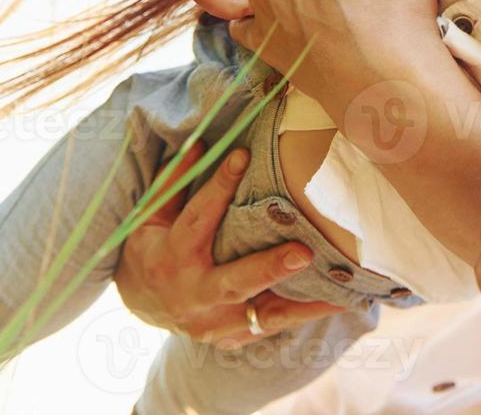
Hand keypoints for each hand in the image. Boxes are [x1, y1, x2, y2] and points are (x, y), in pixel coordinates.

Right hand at [117, 140, 345, 347]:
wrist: (142, 304)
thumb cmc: (152, 249)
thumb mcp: (152, 217)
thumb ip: (175, 183)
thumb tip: (201, 143)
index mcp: (170, 256)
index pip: (197, 218)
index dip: (218, 186)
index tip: (243, 157)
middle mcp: (193, 294)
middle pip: (233, 282)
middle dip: (268, 268)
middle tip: (303, 253)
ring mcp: (213, 323)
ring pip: (262, 315)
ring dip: (302, 304)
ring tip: (339, 291)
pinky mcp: (231, 338)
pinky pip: (272, 328)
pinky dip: (304, 316)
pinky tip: (339, 303)